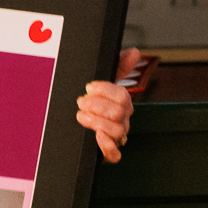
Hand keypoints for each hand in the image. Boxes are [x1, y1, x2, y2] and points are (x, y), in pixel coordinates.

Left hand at [77, 48, 144, 162]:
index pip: (122, 95)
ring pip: (116, 130)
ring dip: (96, 122)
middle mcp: (123, 120)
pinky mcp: (108, 152)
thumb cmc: (93, 102)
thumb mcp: (102, 82)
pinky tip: (97, 136)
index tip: (88, 87)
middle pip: (118, 112)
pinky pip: (115, 154)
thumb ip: (118, 66)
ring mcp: (117, 136)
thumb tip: (134, 52)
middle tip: (81, 102)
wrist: (74, 126)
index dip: (104, 90)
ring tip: (80, 116)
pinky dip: (107, 146)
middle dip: (96, 105)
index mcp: (123, 103)